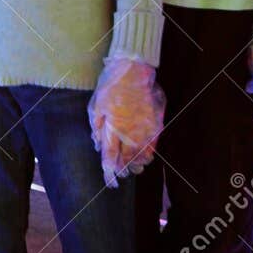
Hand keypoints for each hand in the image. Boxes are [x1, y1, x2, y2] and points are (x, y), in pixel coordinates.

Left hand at [88, 58, 163, 186]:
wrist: (134, 70)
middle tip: (120, 176)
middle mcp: (130, 132)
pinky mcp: (156, 125)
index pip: (110, 157)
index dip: (109, 172)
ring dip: (136, 165)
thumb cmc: (111, 85)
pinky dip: (148, 156)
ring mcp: (145, 129)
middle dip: (123, 171)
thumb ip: (96, 127)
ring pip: (142, 157)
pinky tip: (144, 158)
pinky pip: (153, 147)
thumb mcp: (96, 104)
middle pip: (127, 160)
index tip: (110, 182)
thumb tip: (97, 145)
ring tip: (132, 169)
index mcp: (113, 127)